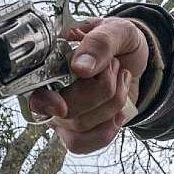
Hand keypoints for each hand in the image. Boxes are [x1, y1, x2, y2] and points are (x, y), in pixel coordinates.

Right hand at [29, 17, 147, 153]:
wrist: (139, 57)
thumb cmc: (119, 39)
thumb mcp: (116, 30)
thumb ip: (99, 43)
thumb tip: (79, 67)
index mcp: (50, 61)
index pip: (34, 89)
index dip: (44, 101)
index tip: (60, 105)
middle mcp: (51, 90)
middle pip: (65, 111)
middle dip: (101, 89)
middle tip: (114, 64)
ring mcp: (64, 112)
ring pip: (81, 125)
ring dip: (112, 101)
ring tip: (120, 77)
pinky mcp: (80, 128)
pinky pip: (85, 143)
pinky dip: (107, 130)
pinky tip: (119, 112)